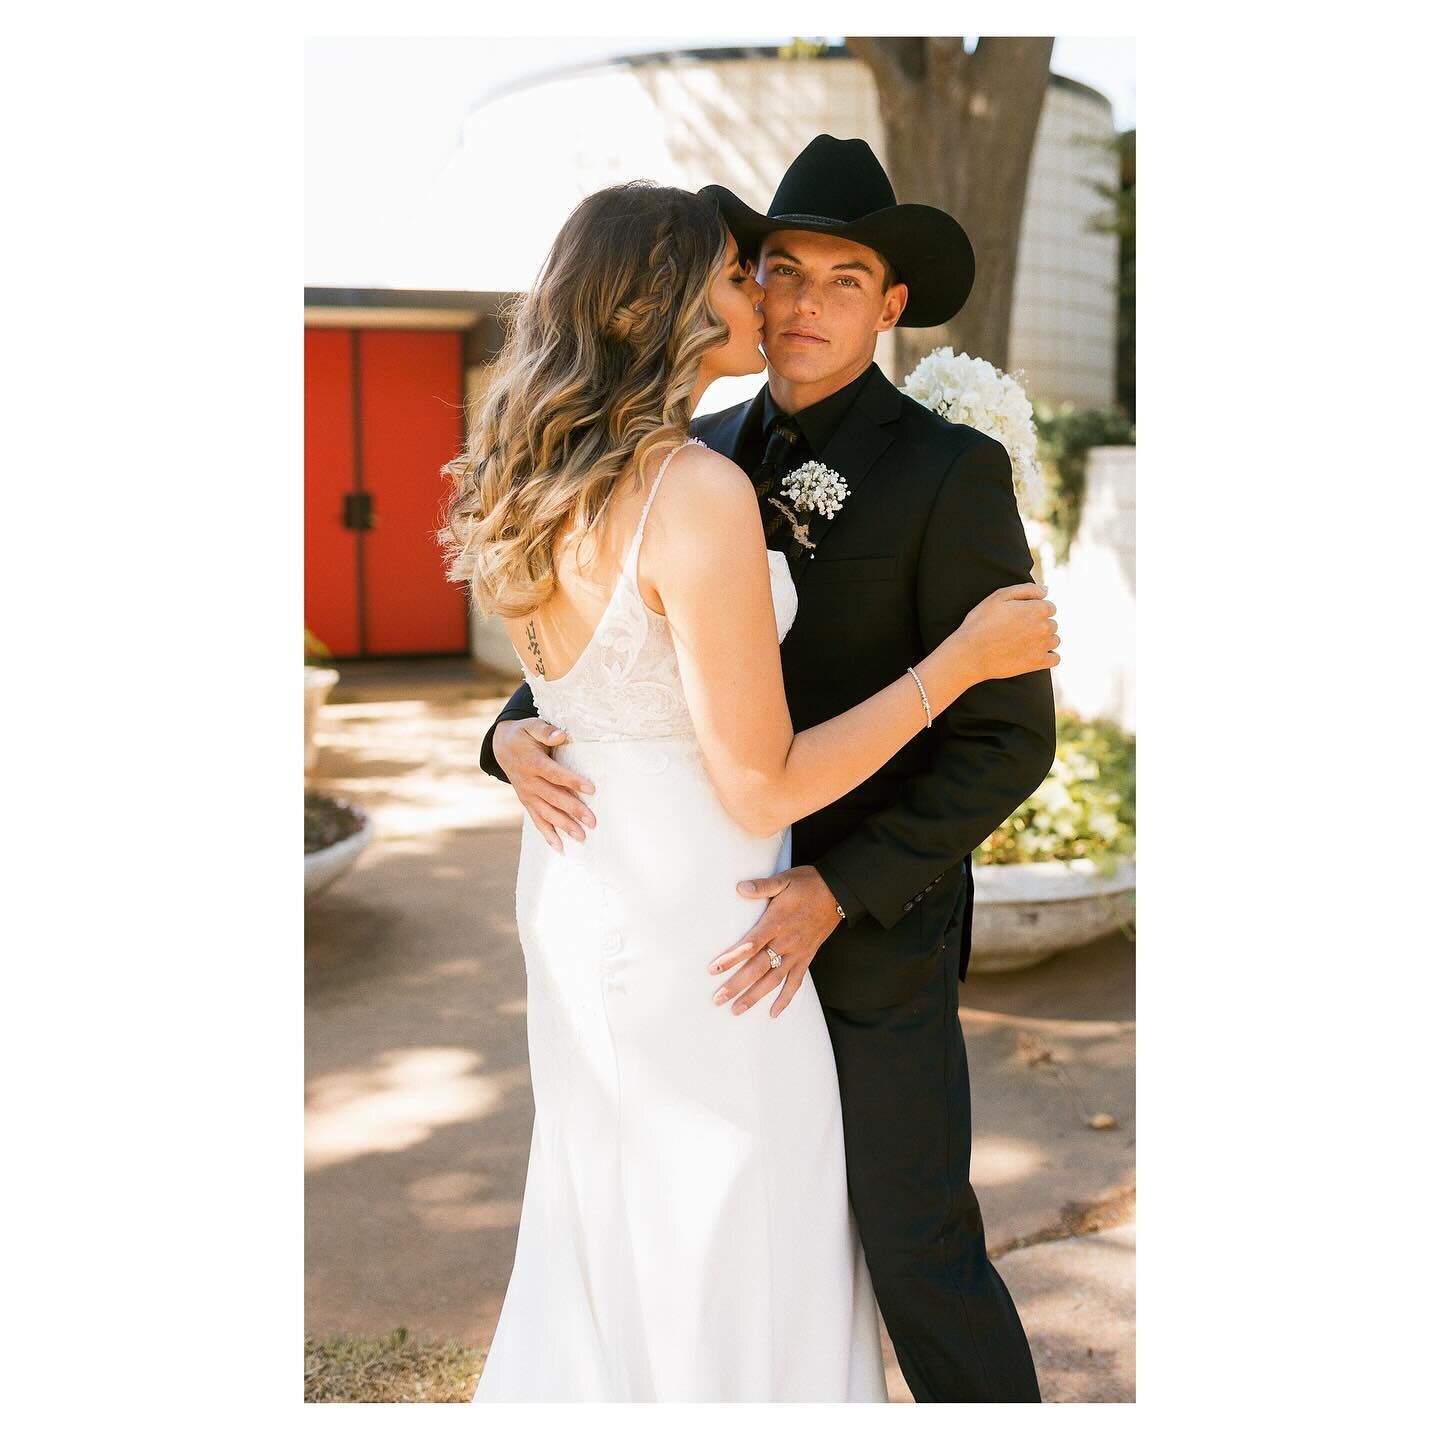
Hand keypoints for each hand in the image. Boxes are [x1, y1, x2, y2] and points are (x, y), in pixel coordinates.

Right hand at [492, 717, 595, 851]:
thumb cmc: (523, 734)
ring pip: (546, 813)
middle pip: (553, 798)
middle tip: (593, 821)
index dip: (572, 781)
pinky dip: (548, 835)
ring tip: (582, 837)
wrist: (501, 746)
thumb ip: (545, 730)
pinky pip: (537, 820)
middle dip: (573, 810)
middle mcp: (528, 782)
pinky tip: (560, 847)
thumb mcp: (531, 726)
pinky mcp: (527, 802)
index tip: (592, 789)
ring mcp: (527, 795)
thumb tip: (560, 735)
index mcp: (532, 763)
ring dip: (564, 826)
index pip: (555, 774)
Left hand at [708, 865, 842, 1017]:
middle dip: (736, 985)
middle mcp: (785, 942)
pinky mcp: (806, 958)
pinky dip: (785, 999)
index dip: (731, 958)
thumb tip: (740, 887)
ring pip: (773, 980)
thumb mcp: (784, 879)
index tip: (713, 969)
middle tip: (718, 999)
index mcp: (776, 923)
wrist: (838, 892)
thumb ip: (762, 886)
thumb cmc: (808, 884)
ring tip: (737, 1010)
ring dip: (754, 996)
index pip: (749, 945)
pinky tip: (773, 1013)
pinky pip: (795, 982)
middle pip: (757, 969)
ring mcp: (797, 953)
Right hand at [955, 582, 1059, 680]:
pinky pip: (1055, 659)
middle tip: (1018, 630)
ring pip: (1054, 641)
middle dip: (1039, 625)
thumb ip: (1026, 589)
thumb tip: (1045, 590)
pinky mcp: (1037, 663)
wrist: (970, 653)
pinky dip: (1049, 657)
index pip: (1050, 607)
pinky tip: (1035, 654)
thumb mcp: (998, 597)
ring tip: (1023, 643)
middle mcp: (1043, 627)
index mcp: (1036, 609)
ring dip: (1044, 640)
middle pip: (1052, 624)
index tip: (1021, 616)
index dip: (1035, 610)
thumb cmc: (981, 622)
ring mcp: (1042, 646)